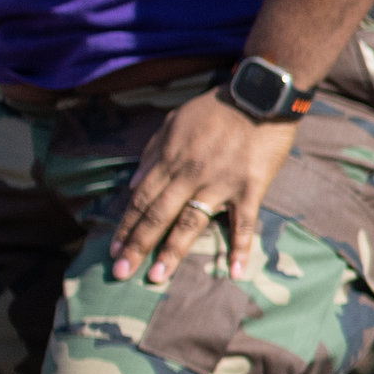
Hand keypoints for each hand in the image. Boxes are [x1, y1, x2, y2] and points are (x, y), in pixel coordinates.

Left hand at [108, 96, 300, 286]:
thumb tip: (132, 184)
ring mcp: (221, 184)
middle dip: (138, 245)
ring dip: (173, 251)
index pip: (141, 199)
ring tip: (158, 277)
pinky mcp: (250, 188)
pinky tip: (233, 271)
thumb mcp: (174, 122)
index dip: (126, 226)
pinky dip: (239, 247)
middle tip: (122, 272)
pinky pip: (243, 222)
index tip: (114, 250)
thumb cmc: (215, 109)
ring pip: (191, 222)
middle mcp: (191, 175)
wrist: (260, 96)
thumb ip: (152, 153)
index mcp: (171, 159)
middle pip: (158, 215)